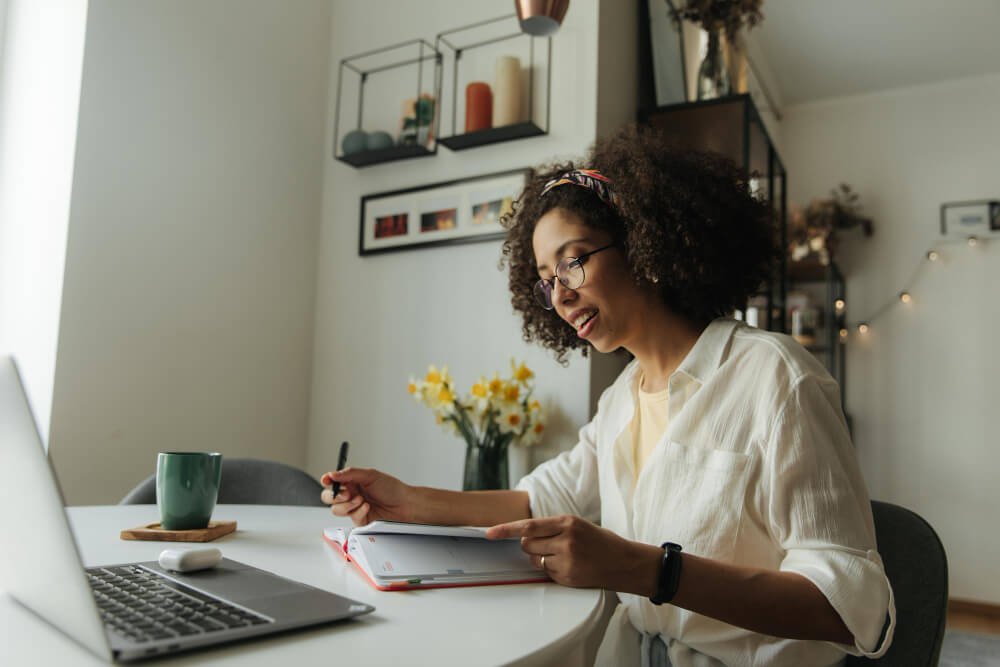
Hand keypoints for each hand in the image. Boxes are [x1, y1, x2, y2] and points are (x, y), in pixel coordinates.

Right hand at [320, 467, 414, 525]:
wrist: (404, 505)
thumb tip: (333, 474)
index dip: (327, 480)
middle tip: (347, 493)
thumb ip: (350, 473)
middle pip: (329, 497)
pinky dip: (358, 512)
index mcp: (352, 481)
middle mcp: (351, 494)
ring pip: (336, 510)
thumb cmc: (392, 489)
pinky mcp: (359, 519)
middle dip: (335, 496)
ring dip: (348, 505)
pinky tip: (367, 507)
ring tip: (361, 500)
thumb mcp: (371, 475)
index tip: (327, 480)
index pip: (332, 481)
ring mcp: (354, 507)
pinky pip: (350, 517)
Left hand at [486, 515, 657, 590]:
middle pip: (528, 544)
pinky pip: (547, 573)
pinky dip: (553, 570)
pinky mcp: (568, 576)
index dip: (506, 530)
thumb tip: (524, 536)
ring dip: (543, 558)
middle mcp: (566, 539)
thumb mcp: (578, 525)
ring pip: (536, 559)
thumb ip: (553, 528)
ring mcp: (567, 559)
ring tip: (565, 557)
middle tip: (549, 546)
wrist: (625, 562)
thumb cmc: (600, 542)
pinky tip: (571, 567)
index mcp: (567, 522)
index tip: (489, 533)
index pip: (528, 526)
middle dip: (531, 546)